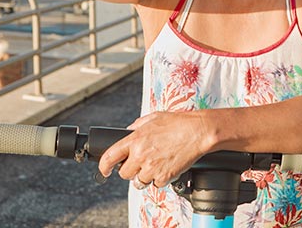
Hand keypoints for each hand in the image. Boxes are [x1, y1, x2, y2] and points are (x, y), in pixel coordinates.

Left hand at [97, 111, 212, 188]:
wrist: (197, 132)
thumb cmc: (178, 123)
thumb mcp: (153, 117)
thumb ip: (137, 126)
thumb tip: (129, 131)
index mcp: (135, 139)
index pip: (110, 157)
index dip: (104, 166)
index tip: (104, 170)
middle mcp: (140, 155)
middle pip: (124, 174)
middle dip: (130, 170)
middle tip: (140, 163)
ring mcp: (152, 168)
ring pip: (140, 182)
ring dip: (145, 176)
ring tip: (156, 164)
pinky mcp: (164, 177)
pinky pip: (156, 184)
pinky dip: (160, 179)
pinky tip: (166, 166)